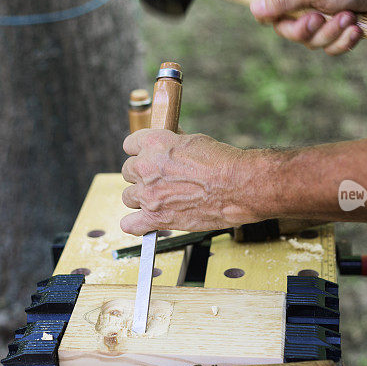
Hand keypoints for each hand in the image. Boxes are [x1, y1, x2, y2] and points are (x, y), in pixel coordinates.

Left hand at [120, 130, 258, 235]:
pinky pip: (130, 224)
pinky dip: (135, 225)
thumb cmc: (222, 163)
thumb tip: (169, 142)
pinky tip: (143, 222)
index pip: (129, 145)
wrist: (238, 186)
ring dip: (141, 198)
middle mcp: (145, 167)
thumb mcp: (194, 141)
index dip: (140, 151)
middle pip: (128, 171)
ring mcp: (148, 194)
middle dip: (142, 175)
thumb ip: (173, 143)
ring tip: (160, 199)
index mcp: (153, 143)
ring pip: (128, 197)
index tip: (147, 157)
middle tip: (160, 180)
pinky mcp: (155, 218)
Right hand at [250, 0, 366, 54]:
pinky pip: (330, 47)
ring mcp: (324, 14)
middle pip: (288, 28)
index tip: (279, 20)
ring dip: (330, 34)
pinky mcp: (340, 29)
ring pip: (311, 41)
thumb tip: (253, 8)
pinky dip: (343, 41)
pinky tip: (357, 29)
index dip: (271, 15)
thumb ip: (283, 0)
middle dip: (306, 30)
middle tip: (319, 20)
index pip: (268, 0)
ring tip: (350, 18)